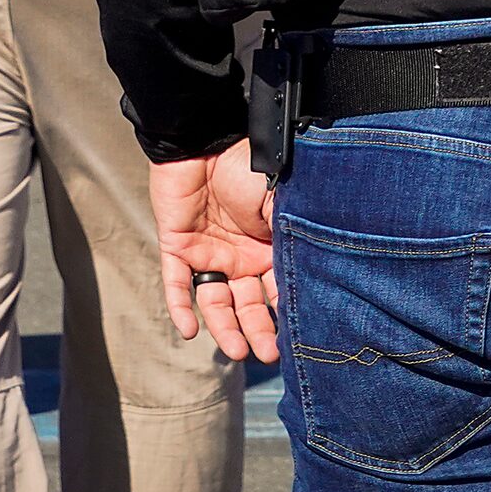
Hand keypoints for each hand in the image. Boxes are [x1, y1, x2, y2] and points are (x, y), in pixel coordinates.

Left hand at [151, 140, 278, 363]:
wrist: (206, 137)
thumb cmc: (248, 165)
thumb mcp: (279, 201)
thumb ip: (292, 233)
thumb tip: (314, 270)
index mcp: (266, 248)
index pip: (278, 290)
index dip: (287, 312)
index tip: (299, 338)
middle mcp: (239, 258)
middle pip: (249, 304)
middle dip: (259, 330)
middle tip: (268, 354)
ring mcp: (208, 253)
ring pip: (216, 302)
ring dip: (225, 328)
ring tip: (237, 351)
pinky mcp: (177, 246)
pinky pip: (176, 285)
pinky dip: (181, 308)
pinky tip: (188, 330)